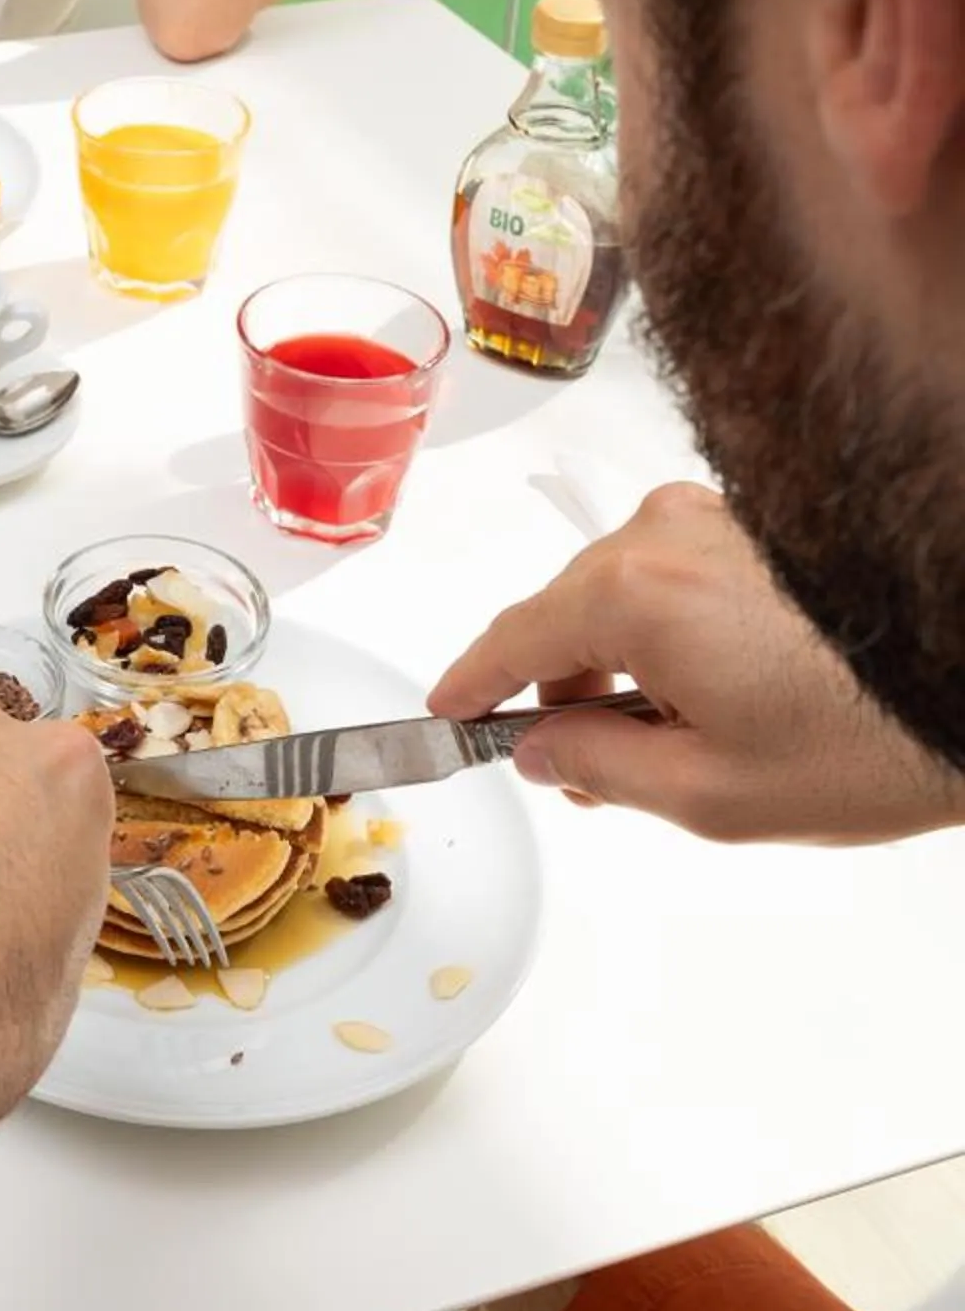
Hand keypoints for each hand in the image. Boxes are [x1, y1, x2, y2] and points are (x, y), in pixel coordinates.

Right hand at [431, 483, 964, 845]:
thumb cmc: (864, 740)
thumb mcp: (706, 792)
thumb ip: (597, 766)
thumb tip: (541, 747)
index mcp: (633, 592)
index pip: (514, 637)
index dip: (471, 684)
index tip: (445, 714)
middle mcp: (662, 533)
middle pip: (565, 614)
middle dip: (564, 693)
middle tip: (585, 776)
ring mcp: (712, 518)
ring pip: (620, 596)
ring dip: (623, 665)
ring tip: (676, 747)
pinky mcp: (755, 521)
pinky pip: (672, 575)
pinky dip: (669, 634)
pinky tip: (714, 697)